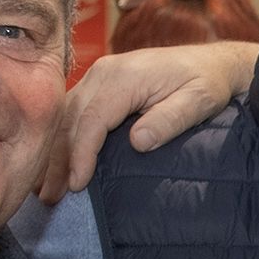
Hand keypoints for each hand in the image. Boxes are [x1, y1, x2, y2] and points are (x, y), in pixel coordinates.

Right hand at [38, 41, 258, 202]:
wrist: (211, 62)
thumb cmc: (207, 83)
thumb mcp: (199, 101)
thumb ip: (169, 120)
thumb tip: (138, 142)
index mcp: (125, 76)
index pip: (92, 119)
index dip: (81, 154)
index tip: (77, 184)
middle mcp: (105, 71)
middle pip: (71, 119)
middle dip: (59, 159)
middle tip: (51, 196)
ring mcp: (99, 74)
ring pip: (65, 115)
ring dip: (55, 151)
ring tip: (47, 187)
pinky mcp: (100, 82)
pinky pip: (73, 110)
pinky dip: (62, 137)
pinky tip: (57, 162)